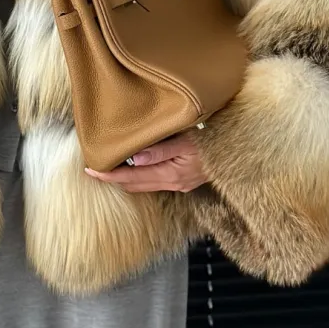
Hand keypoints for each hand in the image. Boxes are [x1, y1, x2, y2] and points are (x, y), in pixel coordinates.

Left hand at [84, 132, 207, 192]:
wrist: (237, 154)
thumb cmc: (213, 143)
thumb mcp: (187, 142)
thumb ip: (161, 150)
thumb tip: (135, 158)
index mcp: (171, 174)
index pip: (132, 177)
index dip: (110, 175)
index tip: (91, 170)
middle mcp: (172, 183)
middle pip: (134, 185)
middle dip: (113, 179)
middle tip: (93, 170)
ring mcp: (178, 184)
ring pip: (142, 186)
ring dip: (124, 179)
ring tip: (108, 169)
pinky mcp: (182, 181)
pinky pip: (153, 183)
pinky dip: (138, 177)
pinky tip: (132, 168)